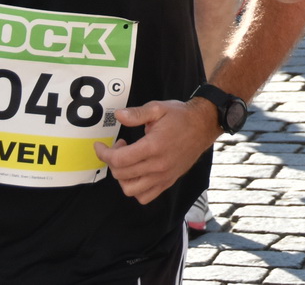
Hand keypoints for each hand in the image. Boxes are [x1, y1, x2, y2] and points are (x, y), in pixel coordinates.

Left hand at [95, 98, 218, 203]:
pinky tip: (137, 174)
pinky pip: (145, 196)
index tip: (100, 146)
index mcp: (154, 146)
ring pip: (130, 189)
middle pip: (121, 174)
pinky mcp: (168, 181)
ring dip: (122, 177)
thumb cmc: (181, 116)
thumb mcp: (158, 108)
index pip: (119, 159)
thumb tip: (118, 116)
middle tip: (119, 147)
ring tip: (128, 162)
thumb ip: (137, 113)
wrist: (204, 125)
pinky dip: (136, 189)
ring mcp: (164, 176)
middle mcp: (158, 165)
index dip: (104, 153)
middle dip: (112, 161)